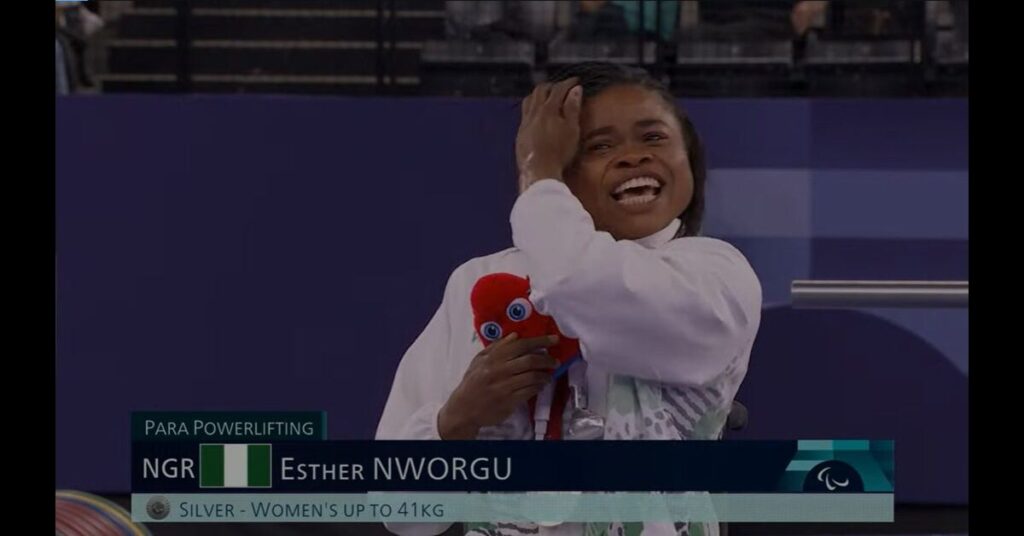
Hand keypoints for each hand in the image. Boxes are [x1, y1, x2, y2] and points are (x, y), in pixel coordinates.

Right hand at [437, 333, 559, 438]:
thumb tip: (515, 336)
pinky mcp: (509, 401)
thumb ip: (497, 347)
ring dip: (545, 375)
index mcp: (493, 358)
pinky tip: (540, 385)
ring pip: (532, 376)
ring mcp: (505, 386)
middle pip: (530, 360)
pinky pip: (529, 391)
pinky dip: (538, 387)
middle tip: (554, 361)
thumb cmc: (472, 383)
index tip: (553, 340)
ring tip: (548, 375)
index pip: (521, 345)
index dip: (540, 341)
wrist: (464, 409)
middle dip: (547, 359)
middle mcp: (499, 370)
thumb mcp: (479, 360)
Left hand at [515, 78, 582, 191]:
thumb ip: (573, 108)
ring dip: (538, 95)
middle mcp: (534, 113)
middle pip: (540, 90)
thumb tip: (576, 89)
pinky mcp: (520, 134)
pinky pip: (524, 114)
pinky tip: (536, 116)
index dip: (568, 83)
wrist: (539, 172)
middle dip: (552, 86)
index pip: (558, 89)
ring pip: (529, 100)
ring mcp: (525, 123)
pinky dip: (532, 108)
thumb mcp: (572, 130)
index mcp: (548, 110)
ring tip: (547, 98)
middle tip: (562, 87)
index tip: (575, 81)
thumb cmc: (559, 153)